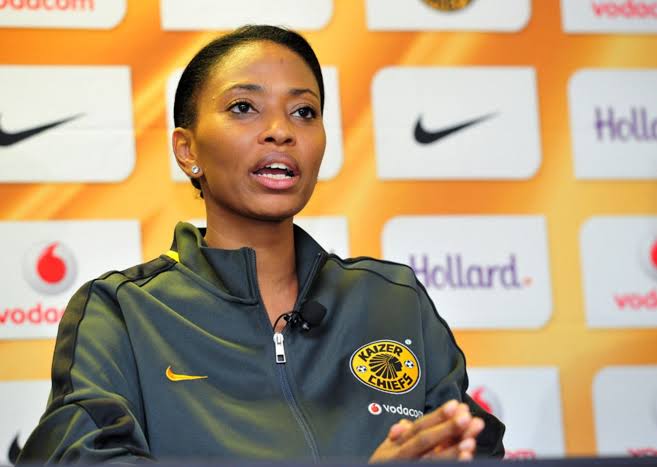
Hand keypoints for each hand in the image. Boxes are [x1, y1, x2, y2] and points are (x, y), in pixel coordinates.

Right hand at [368, 399, 484, 462]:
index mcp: (394, 446)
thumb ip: (396, 437)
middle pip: (424, 441)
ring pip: (432, 459)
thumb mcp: (385, 451)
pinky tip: (466, 458)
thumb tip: (404, 424)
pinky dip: (450, 464)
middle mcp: (400, 457)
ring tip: (470, 440)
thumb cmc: (383, 466)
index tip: (455, 405)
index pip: (417, 428)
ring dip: (452, 450)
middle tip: (467, 417)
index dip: (436, 417)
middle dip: (447, 428)